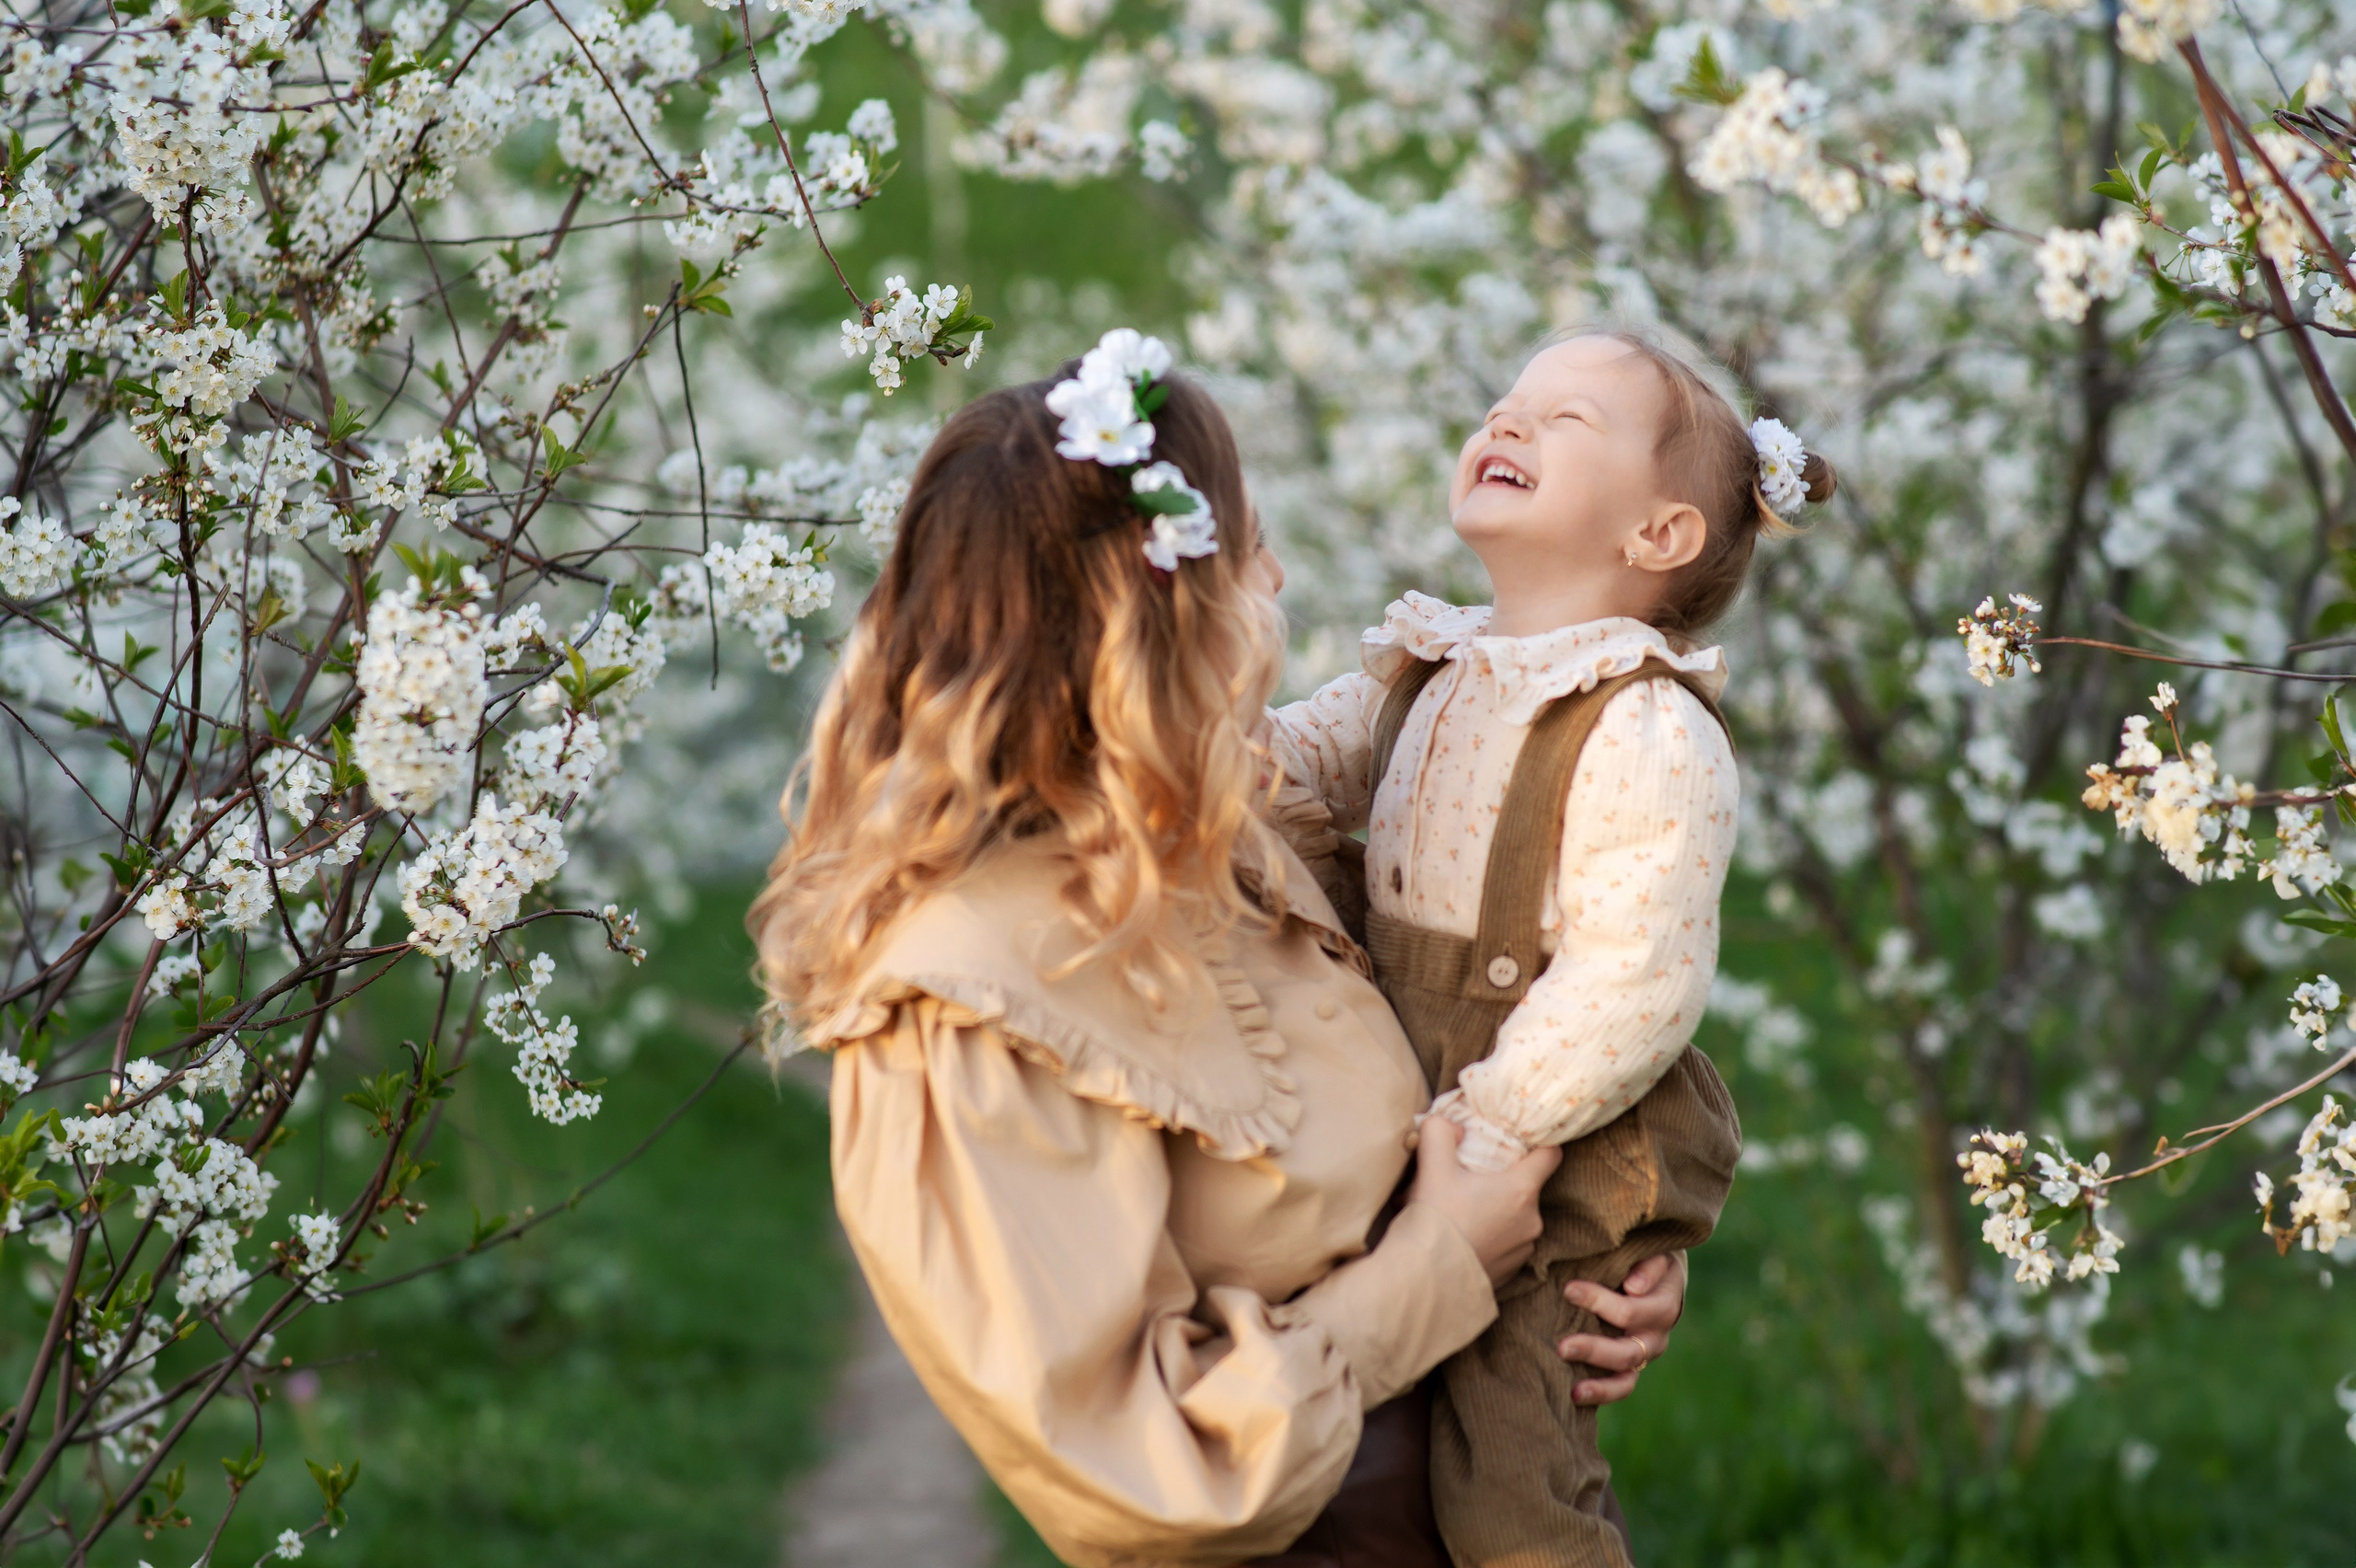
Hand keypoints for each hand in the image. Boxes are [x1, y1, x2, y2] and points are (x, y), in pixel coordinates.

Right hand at [1408, 1115, 1558, 1286]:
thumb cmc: (1434, 1220)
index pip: (1551, 1154)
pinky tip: (1463, 1239)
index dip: (1538, 1142)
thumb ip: (1440, 1131)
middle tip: (1469, 1181)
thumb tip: (1451, 1125)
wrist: (1423, 1280)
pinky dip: (1490, 1238)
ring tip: (1460, 1213)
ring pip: (1515, 1218)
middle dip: (1502, 1181)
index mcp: (1521, 1190)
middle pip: (1526, 1187)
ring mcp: (1524, 1251)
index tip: (1520, 1140)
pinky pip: (1506, 1245)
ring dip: (1495, 1212)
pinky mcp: (1511, 1274)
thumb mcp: (1431, 1165)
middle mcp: (1532, 1221)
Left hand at [1557, 1251, 1686, 1405]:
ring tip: (1573, 1388)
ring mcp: (1644, 1352)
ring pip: (1625, 1374)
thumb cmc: (1644, 1252)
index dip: (1601, 1301)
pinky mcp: (1631, 1365)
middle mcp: (1656, 1333)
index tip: (1568, 1289)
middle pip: (1628, 1350)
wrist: (1654, 1267)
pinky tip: (1575, 1396)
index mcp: (1664, 1302)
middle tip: (1562, 1346)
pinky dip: (1601, 1393)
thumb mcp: (1652, 1249)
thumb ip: (1647, 1263)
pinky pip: (1621, 1386)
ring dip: (1598, 1382)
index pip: (1632, 1309)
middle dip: (1594, 1349)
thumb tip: (1634, 1286)